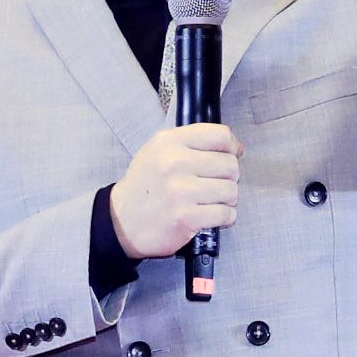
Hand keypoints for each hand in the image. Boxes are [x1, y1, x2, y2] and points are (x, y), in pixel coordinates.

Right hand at [110, 122, 240, 259]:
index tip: (232, 155)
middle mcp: (174, 163)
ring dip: (227, 199)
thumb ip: (193, 143)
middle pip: (230, 164)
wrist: (122, 220)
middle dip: (229, 177)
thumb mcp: (159, 151)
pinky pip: (225, 214)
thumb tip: (234, 148)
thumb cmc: (145, 186)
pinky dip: (224, 217)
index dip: (233, 147)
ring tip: (211, 201)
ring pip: (231, 191)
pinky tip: (210, 215)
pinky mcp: (186, 217)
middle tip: (215, 184)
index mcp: (169, 142)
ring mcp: (180, 191)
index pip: (220, 135)